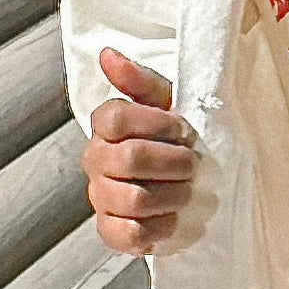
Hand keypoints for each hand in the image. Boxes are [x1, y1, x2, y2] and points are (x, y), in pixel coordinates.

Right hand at [81, 47, 196, 255]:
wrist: (186, 177)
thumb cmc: (176, 133)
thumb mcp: (167, 100)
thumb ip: (140, 80)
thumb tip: (108, 54)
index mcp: (106, 125)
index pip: (115, 118)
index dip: (158, 124)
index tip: (184, 129)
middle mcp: (95, 159)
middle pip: (130, 159)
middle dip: (174, 161)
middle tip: (193, 162)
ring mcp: (100, 197)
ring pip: (133, 199)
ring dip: (173, 194)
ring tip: (187, 189)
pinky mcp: (110, 230)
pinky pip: (128, 234)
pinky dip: (158, 228)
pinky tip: (172, 217)